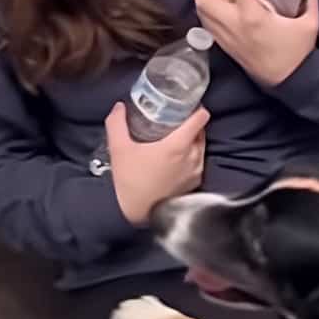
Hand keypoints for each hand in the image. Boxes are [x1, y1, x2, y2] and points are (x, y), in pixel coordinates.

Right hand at [106, 103, 208, 225]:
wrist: (138, 214)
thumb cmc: (130, 180)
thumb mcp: (119, 149)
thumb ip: (117, 123)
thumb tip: (120, 107)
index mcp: (179, 145)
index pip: (201, 117)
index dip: (195, 108)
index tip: (185, 105)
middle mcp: (193, 157)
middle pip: (201, 131)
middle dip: (191, 123)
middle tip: (175, 120)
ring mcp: (197, 172)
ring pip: (201, 147)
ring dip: (192, 140)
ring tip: (175, 138)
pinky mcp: (196, 184)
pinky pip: (199, 163)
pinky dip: (192, 157)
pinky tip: (176, 159)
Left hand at [192, 0, 318, 86]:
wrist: (288, 81)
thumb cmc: (297, 53)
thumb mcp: (310, 24)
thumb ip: (310, 1)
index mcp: (253, 16)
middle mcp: (234, 25)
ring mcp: (227, 36)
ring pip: (202, 11)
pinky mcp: (225, 46)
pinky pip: (206, 24)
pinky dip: (203, 10)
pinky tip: (208, 3)